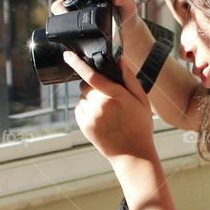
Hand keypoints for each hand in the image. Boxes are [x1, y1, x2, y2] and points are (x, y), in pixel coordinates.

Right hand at [51, 0, 155, 65]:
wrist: (128, 35)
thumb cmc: (126, 15)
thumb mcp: (128, 5)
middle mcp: (77, 4)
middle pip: (58, 3)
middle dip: (61, 8)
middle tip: (71, 15)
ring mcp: (75, 19)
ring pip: (59, 19)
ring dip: (63, 23)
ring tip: (77, 29)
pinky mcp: (75, 34)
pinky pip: (65, 34)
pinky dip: (68, 36)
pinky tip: (78, 40)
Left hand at [62, 46, 155, 162]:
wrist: (132, 154)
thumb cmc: (140, 126)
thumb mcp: (141, 100)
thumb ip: (129, 79)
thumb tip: (120, 61)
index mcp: (115, 95)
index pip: (92, 75)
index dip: (78, 63)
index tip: (68, 55)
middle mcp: (100, 105)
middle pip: (86, 85)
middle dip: (93, 86)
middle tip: (109, 98)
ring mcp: (90, 116)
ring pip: (82, 98)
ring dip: (90, 99)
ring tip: (107, 112)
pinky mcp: (84, 125)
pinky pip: (79, 109)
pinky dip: (87, 110)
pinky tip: (101, 119)